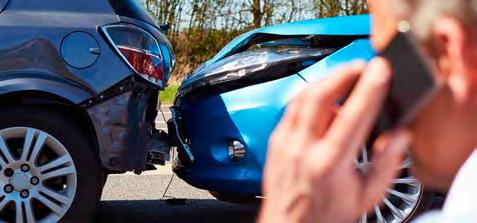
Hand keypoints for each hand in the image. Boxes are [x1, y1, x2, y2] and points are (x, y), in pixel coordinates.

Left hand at [259, 58, 410, 222]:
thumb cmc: (324, 215)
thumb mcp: (365, 197)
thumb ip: (386, 165)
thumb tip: (400, 136)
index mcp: (329, 164)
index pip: (351, 117)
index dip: (368, 89)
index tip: (380, 69)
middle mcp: (302, 149)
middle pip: (319, 97)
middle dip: (342, 74)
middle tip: (361, 66)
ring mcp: (284, 143)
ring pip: (301, 98)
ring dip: (325, 80)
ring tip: (344, 75)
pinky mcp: (275, 141)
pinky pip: (291, 109)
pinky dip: (308, 96)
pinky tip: (322, 97)